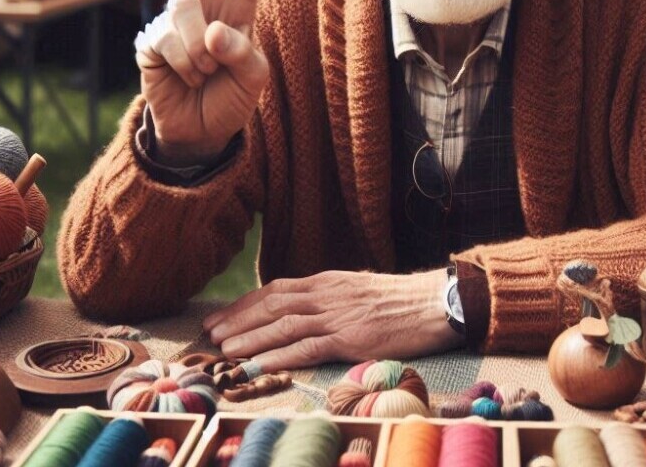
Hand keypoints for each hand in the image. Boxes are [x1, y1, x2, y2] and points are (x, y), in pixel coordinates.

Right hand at [134, 0, 277, 163]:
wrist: (201, 132)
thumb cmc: (232, 98)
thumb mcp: (255, 77)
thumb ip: (242, 51)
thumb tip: (211, 31)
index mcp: (237, 7)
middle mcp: (203, 4)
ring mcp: (173, 20)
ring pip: (184, 5)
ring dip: (200, 46)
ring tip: (205, 71)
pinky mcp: (150, 39)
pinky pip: (167, 37)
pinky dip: (185, 62)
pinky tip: (186, 77)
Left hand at [203, 269, 463, 368]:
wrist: (435, 302)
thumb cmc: (401, 300)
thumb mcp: (359, 289)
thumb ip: (332, 298)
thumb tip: (307, 308)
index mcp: (328, 281)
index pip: (276, 289)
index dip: (245, 304)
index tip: (222, 317)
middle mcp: (327, 294)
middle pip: (272, 303)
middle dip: (238, 319)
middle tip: (210, 335)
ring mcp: (338, 315)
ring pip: (284, 324)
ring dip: (251, 338)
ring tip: (224, 350)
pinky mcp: (352, 337)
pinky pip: (309, 346)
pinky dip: (281, 355)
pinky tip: (260, 364)